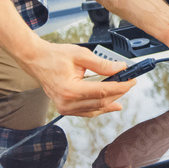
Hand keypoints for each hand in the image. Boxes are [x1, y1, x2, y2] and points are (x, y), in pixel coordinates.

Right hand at [19, 41, 134, 116]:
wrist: (36, 60)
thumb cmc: (55, 56)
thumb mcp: (81, 55)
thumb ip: (102, 64)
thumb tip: (120, 68)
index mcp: (71, 90)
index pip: (103, 91)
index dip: (121, 86)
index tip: (132, 80)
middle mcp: (67, 103)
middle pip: (101, 102)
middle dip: (119, 92)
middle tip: (130, 82)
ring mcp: (65, 108)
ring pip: (96, 109)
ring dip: (111, 101)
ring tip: (124, 92)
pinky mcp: (65, 109)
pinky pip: (87, 112)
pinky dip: (100, 108)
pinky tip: (112, 104)